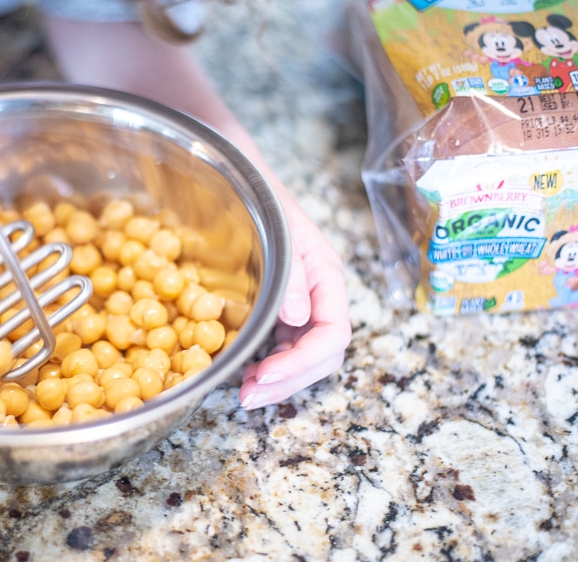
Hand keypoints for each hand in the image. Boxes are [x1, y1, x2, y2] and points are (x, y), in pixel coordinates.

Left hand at [239, 182, 351, 408]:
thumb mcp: (281, 233)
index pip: (332, 334)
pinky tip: (245, 372)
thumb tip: (297, 319)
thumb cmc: (264, 202)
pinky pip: (282, 346)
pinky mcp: (281, 311)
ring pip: (303, 357)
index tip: (265, 375)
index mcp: (328, 278)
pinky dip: (266, 365)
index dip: (302, 362)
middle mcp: (320, 297)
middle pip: (321, 355)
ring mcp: (301, 306)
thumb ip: (291, 276)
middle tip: (249, 396)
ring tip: (245, 392)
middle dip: (288, 381)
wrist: (244, 182)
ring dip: (277, 380)